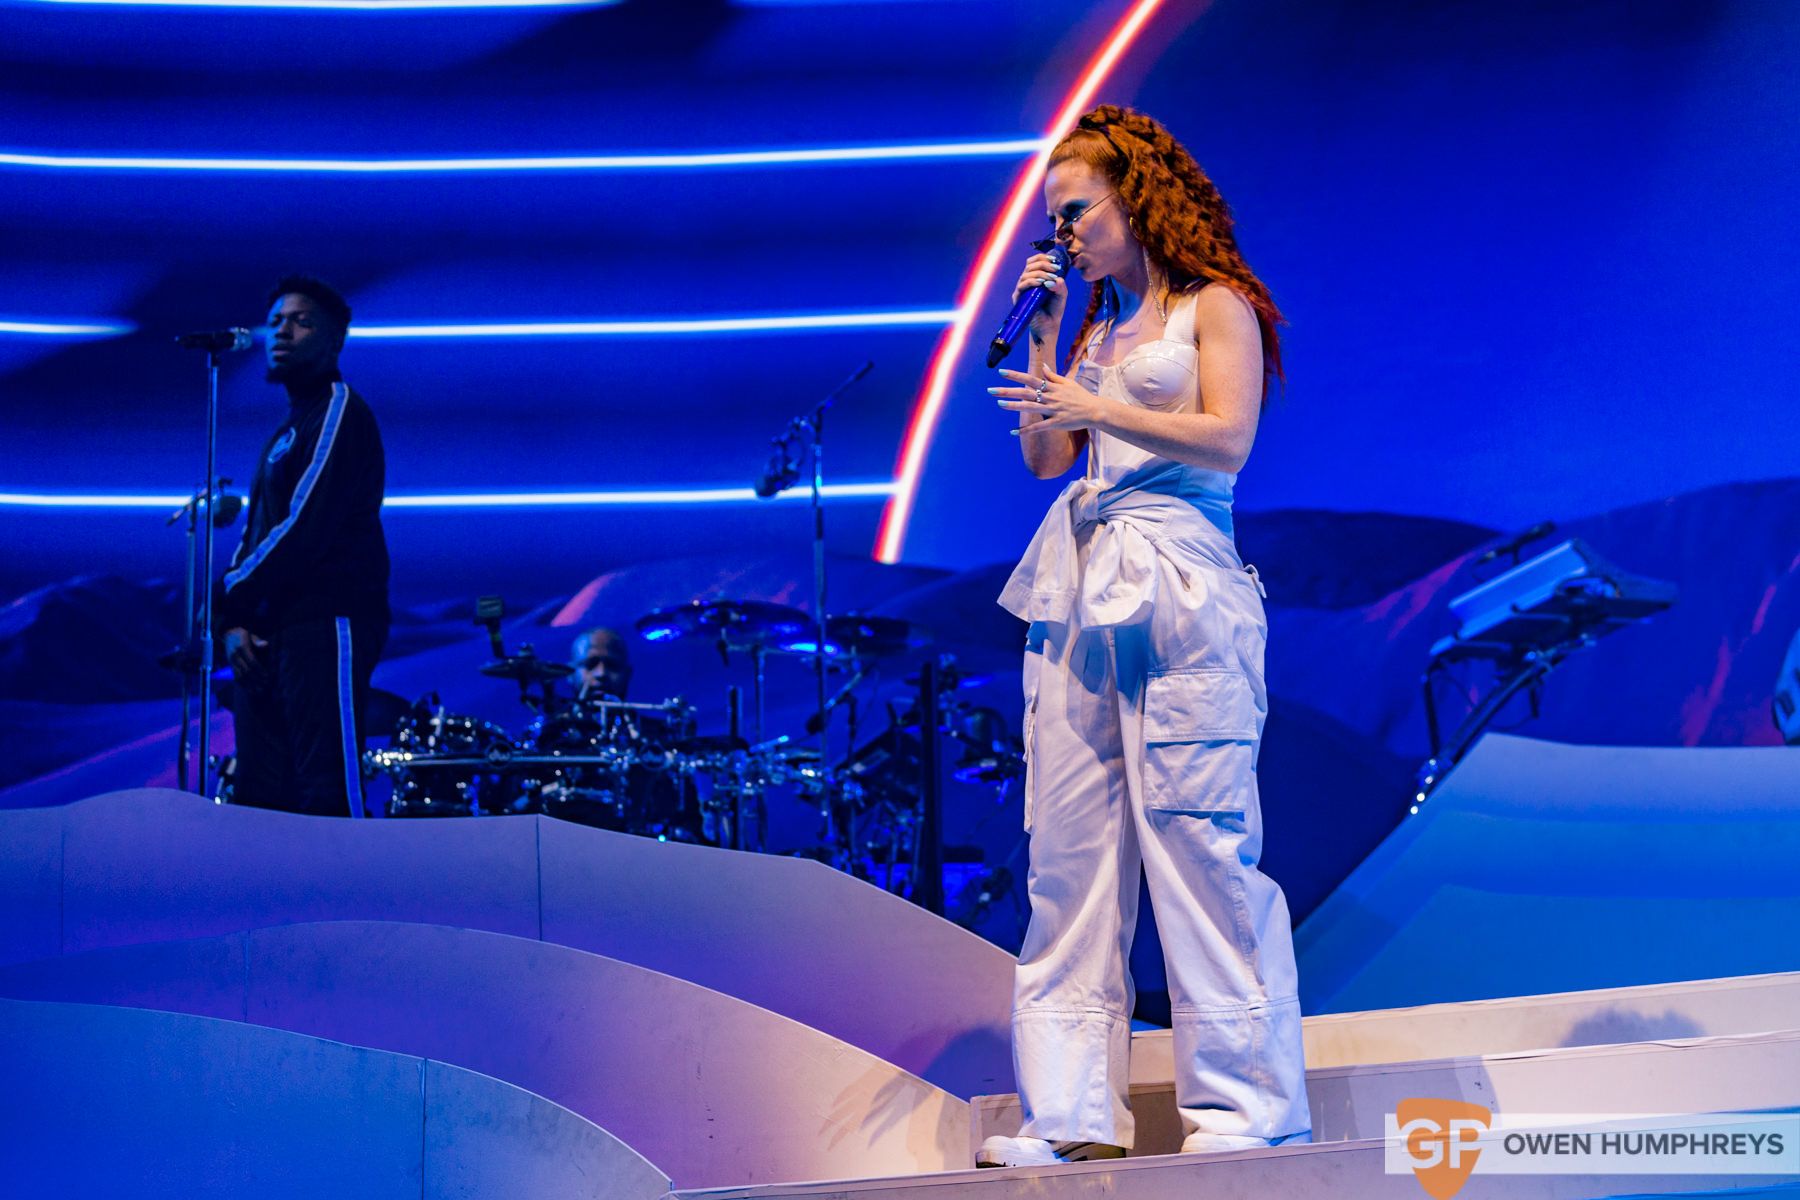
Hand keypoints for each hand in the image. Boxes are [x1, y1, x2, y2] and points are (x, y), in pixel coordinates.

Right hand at [224, 627, 269, 687]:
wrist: (229, 634)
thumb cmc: (244, 635)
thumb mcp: (251, 635)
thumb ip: (258, 641)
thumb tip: (265, 644)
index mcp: (242, 647)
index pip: (252, 661)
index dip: (260, 670)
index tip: (267, 676)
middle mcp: (235, 656)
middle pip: (246, 670)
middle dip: (256, 679)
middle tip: (264, 686)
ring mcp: (231, 661)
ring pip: (239, 675)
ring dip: (249, 685)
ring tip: (257, 691)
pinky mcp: (230, 665)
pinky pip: (235, 676)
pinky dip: (241, 684)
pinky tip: (248, 690)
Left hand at [989, 365, 1105, 432]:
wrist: (1094, 410)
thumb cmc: (1080, 396)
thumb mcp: (1068, 382)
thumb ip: (1053, 376)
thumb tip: (1043, 367)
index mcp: (1051, 387)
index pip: (1029, 379)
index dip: (1015, 376)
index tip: (1001, 372)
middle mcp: (1050, 397)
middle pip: (1025, 392)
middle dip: (1007, 391)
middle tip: (990, 390)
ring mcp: (1052, 410)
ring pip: (1029, 408)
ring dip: (1013, 406)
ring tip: (999, 404)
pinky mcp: (1056, 423)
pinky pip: (1038, 427)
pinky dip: (1025, 430)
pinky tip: (1013, 432)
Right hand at [1011, 251, 1068, 333]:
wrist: (1049, 325)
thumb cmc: (1054, 308)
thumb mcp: (1062, 293)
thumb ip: (1060, 284)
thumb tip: (1052, 280)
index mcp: (1036, 277)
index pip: (1034, 261)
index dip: (1043, 257)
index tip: (1054, 260)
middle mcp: (1027, 281)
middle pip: (1030, 265)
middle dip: (1043, 264)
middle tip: (1055, 269)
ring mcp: (1022, 289)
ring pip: (1026, 274)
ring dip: (1040, 273)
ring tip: (1050, 278)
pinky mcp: (1018, 298)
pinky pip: (1022, 285)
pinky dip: (1032, 282)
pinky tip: (1041, 283)